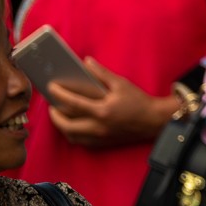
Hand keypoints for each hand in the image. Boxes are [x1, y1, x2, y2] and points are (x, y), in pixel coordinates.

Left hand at [48, 58, 178, 147]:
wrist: (153, 120)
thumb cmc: (138, 101)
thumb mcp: (121, 83)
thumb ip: (101, 73)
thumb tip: (86, 62)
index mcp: (102, 110)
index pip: (73, 103)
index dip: (59, 94)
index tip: (51, 87)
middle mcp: (98, 126)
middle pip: (66, 125)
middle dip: (55, 115)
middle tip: (52, 106)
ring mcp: (99, 137)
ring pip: (71, 136)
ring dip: (62, 126)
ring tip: (59, 115)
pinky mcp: (102, 143)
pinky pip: (80, 142)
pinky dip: (72, 134)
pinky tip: (73, 125)